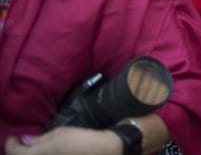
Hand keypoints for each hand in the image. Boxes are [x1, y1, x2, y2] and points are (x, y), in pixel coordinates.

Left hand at [6, 127, 120, 154]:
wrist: (102, 151)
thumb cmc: (80, 140)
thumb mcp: (59, 134)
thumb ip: (38, 140)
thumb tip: (25, 141)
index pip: (15, 153)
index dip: (11, 145)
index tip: (14, 137)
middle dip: (19, 152)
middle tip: (23, 143)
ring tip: (33, 148)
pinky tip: (46, 152)